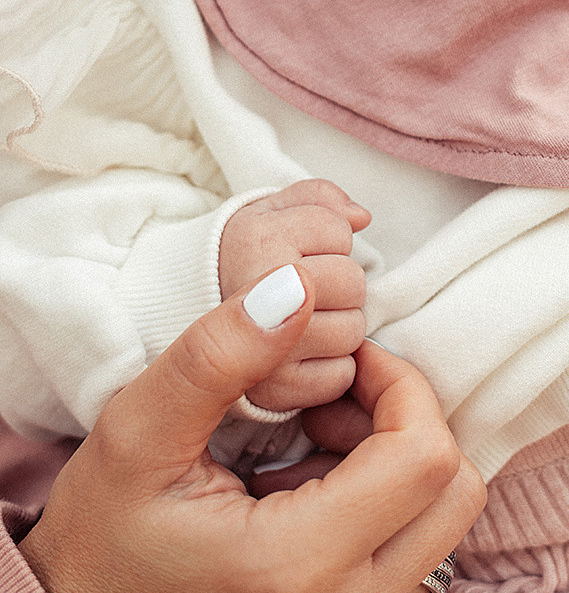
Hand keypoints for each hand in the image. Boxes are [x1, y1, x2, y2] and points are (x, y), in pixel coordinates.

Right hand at [18, 265, 485, 592]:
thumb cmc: (103, 539)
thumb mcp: (137, 434)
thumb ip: (218, 356)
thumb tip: (298, 286)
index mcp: (298, 565)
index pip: (425, 457)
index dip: (397, 383)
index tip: (345, 359)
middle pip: (454, 488)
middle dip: (405, 417)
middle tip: (334, 394)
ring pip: (442, 517)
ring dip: (397, 457)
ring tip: (315, 435)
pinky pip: (416, 548)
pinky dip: (386, 499)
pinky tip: (314, 480)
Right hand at [219, 180, 369, 410]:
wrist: (182, 321)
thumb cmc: (241, 260)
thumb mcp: (267, 212)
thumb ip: (318, 198)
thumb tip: (361, 216)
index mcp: (255, 239)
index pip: (338, 230)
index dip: (330, 237)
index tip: (301, 249)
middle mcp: (256, 293)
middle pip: (351, 281)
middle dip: (341, 280)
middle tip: (312, 287)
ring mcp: (263, 351)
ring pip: (352, 331)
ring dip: (340, 323)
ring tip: (307, 319)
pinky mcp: (272, 394)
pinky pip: (340, 375)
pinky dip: (332, 366)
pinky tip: (304, 352)